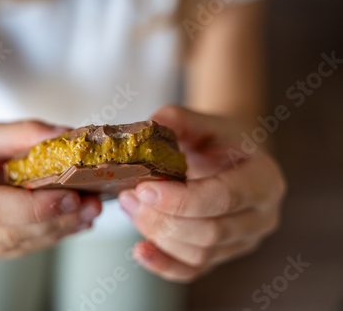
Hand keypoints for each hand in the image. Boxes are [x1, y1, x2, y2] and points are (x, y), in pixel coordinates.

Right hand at [0, 121, 101, 257]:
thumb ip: (25, 133)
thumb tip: (68, 136)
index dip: (34, 207)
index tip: (72, 196)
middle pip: (9, 232)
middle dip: (56, 220)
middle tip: (93, 204)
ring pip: (19, 245)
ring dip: (59, 230)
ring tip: (90, 211)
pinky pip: (20, 247)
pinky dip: (50, 234)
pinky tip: (75, 221)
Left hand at [119, 106, 285, 281]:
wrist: (231, 159)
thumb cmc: (218, 140)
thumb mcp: (203, 122)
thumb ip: (178, 120)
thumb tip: (146, 128)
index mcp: (263, 179)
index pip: (224, 198)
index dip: (181, 200)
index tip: (144, 189)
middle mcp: (261, 217)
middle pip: (210, 232)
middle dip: (162, 219)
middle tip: (129, 197)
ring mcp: (244, 241)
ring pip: (199, 254)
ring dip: (157, 235)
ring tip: (129, 208)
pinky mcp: (223, 255)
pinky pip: (193, 271)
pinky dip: (164, 265)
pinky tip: (140, 251)